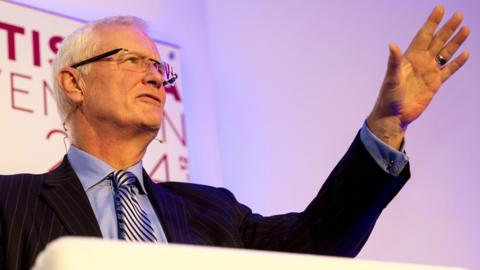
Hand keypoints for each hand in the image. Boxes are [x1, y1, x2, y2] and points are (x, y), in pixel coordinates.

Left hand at [367, 5, 469, 148]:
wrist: (394, 115)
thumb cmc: (388, 97)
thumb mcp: (391, 78)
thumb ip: (394, 61)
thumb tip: (392, 45)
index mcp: (409, 57)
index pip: (423, 36)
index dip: (431, 22)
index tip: (440, 9)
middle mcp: (421, 62)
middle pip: (437, 41)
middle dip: (447, 28)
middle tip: (459, 15)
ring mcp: (429, 72)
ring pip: (445, 53)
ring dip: (455, 42)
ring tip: (466, 29)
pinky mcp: (435, 84)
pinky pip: (448, 70)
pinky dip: (457, 63)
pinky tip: (465, 54)